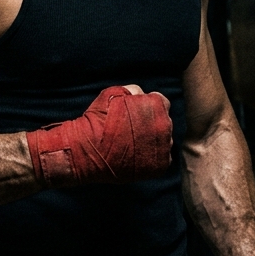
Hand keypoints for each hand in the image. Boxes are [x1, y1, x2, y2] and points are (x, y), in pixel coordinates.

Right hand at [26, 85, 172, 186]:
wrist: (89, 150)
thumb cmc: (98, 120)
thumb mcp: (113, 93)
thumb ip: (133, 91)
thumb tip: (142, 94)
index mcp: (157, 105)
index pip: (162, 103)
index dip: (148, 108)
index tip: (137, 115)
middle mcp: (165, 125)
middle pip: (164, 122)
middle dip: (151, 124)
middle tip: (131, 131)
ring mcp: (164, 146)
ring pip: (164, 140)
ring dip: (153, 141)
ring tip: (132, 145)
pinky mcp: (161, 164)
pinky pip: (162, 157)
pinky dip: (152, 157)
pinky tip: (136, 156)